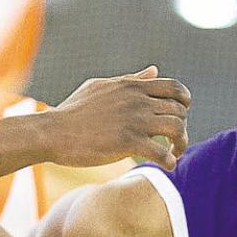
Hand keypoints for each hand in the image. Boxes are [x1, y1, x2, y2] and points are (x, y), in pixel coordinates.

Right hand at [40, 66, 190, 169]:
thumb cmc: (73, 111)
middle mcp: (137, 100)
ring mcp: (134, 120)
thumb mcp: (103, 87)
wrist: (52, 132)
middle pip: (180, 111)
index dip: (184, 103)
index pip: (175, 87)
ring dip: (181, 145)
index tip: (178, 116)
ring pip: (177, 129)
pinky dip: (170, 162)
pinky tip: (166, 166)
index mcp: (132, 87)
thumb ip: (131, 80)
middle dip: (182, 128)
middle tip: (174, 143)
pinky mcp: (128, 142)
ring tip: (173, 155)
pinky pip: (162, 153)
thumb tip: (154, 70)